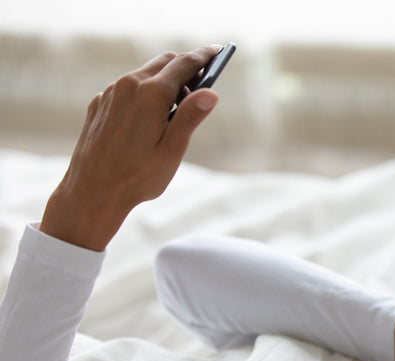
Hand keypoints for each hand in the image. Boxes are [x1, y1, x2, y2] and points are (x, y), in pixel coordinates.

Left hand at [39, 47, 221, 250]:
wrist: (92, 191)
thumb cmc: (137, 176)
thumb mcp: (173, 149)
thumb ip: (191, 117)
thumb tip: (210, 93)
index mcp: (151, 94)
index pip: (185, 63)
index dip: (205, 56)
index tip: (218, 52)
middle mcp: (128, 86)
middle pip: (165, 62)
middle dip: (186, 68)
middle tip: (201, 88)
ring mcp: (110, 94)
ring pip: (145, 74)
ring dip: (165, 82)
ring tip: (176, 113)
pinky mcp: (100, 104)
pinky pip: (128, 88)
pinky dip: (145, 93)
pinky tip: (149, 120)